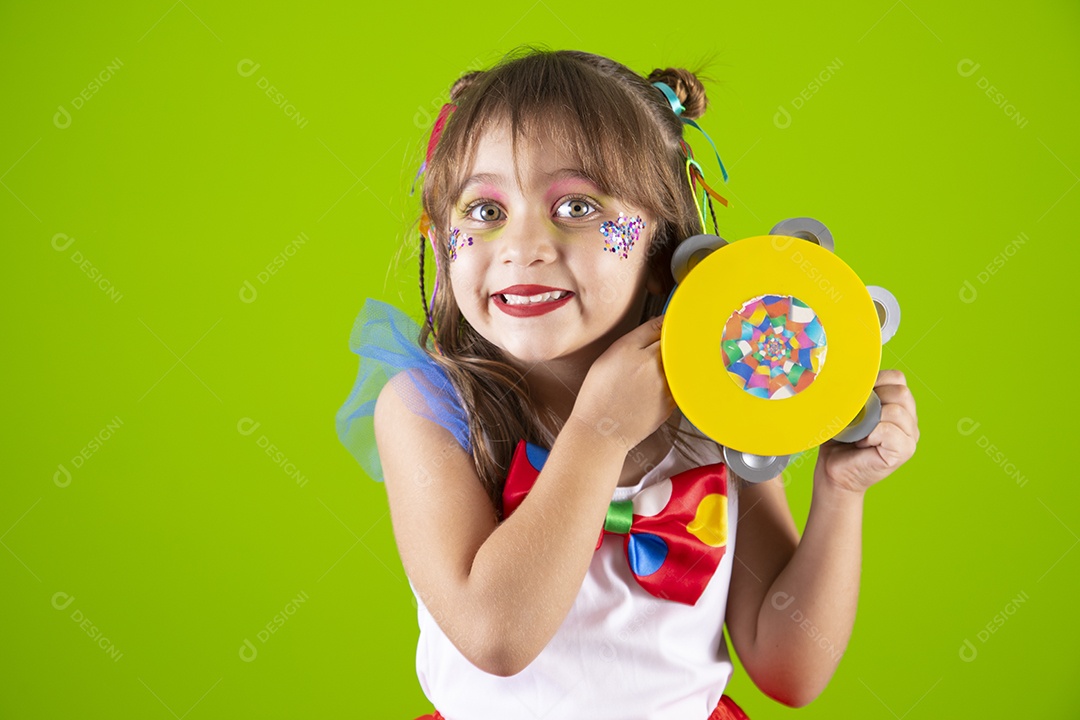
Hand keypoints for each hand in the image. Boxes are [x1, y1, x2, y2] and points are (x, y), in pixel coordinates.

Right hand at [572, 314, 675, 450]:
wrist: (601, 432)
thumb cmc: (598, 396)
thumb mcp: (606, 361)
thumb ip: (630, 343)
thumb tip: (654, 330)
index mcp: (627, 349)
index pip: (657, 325)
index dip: (666, 324)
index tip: (669, 325)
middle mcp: (647, 363)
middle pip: (672, 341)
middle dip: (674, 340)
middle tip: (673, 342)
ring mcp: (661, 383)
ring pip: (680, 362)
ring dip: (678, 360)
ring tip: (662, 369)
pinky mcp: (670, 401)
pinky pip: (680, 382)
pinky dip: (677, 380)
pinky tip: (661, 386)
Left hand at [813, 369, 918, 493]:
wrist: (833, 470)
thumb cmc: (839, 438)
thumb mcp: (848, 408)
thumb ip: (858, 391)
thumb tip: (851, 374)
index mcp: (899, 404)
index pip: (897, 378)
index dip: (874, 382)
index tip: (855, 397)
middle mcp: (910, 419)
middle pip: (901, 392)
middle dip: (873, 400)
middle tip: (856, 418)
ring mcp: (910, 436)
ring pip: (896, 411)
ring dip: (869, 420)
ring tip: (858, 433)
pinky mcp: (904, 451)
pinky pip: (891, 431)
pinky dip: (872, 434)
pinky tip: (862, 442)